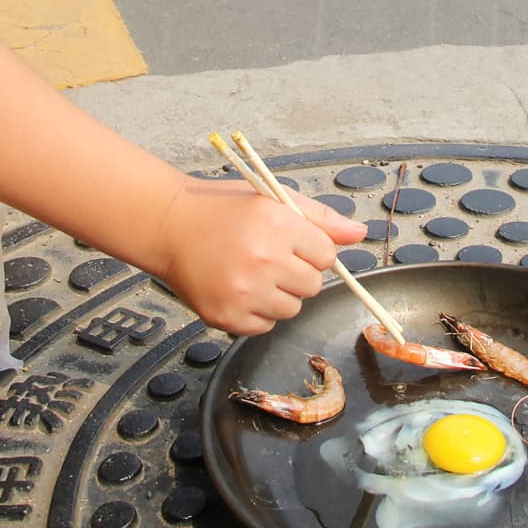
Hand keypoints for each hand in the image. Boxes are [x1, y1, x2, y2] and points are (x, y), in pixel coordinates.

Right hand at [153, 178, 367, 334]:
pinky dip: (256, 313)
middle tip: (267, 257)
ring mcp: (243, 292)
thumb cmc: (222, 209)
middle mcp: (262, 260)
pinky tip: (236, 288)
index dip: (310, 249)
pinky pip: (264, 327)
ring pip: (291, 310)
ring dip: (278, 296)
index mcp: (276, 225)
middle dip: (297, 274)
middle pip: (312, 285)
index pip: (326, 255)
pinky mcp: (226, 317)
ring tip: (250, 272)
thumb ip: (320, 218)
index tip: (289, 243)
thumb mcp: (272, 200)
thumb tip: (360, 234)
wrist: (167, 226)